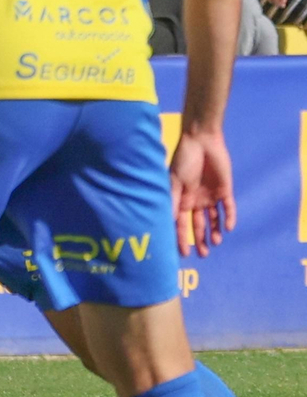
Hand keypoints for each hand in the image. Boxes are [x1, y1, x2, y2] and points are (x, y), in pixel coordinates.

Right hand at [169, 129, 234, 258]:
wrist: (201, 141)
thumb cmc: (183, 160)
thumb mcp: (174, 182)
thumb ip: (172, 202)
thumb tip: (166, 222)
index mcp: (181, 199)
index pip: (181, 224)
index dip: (181, 238)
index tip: (183, 253)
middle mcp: (195, 201)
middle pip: (198, 225)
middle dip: (200, 240)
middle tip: (203, 255)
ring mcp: (211, 196)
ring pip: (214, 219)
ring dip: (215, 231)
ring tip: (216, 243)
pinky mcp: (225, 190)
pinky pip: (228, 208)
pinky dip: (229, 218)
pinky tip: (228, 228)